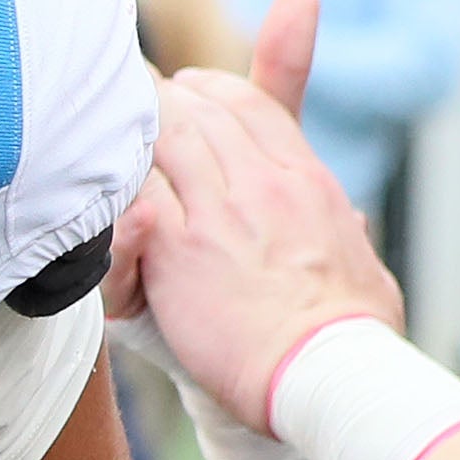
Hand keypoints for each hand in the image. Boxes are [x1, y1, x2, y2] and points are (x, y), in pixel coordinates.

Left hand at [120, 0, 403, 431]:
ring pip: (164, 137)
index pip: (253, 105)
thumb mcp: (363, 263)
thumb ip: (345, 235)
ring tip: (106, 127)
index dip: (213, 89)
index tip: (190, 88)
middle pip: (200, 112)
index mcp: (307, 181)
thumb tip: (350, 225)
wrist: (327, 372)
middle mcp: (263, 183)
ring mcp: (218, 210)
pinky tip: (97, 178)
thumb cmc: (351, 335)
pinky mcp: (178, 244)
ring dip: (133, 129)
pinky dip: (116, 180)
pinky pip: (135, 191)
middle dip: (163, 102)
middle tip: (133, 100)